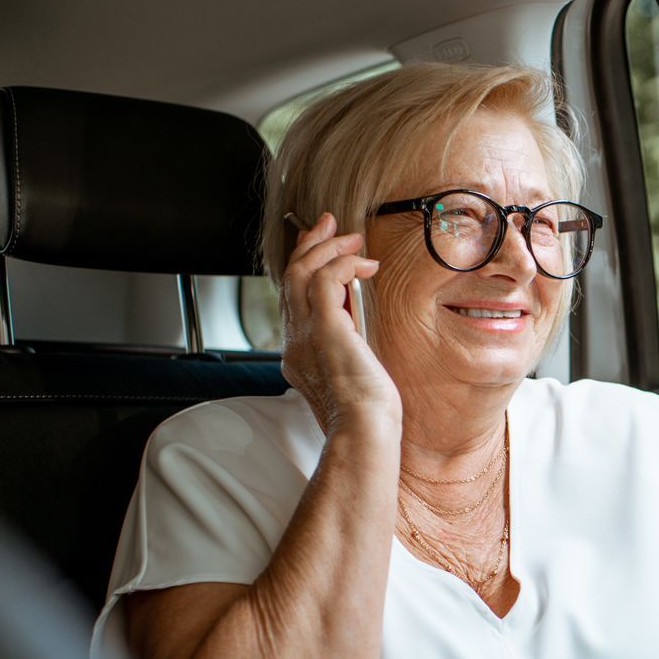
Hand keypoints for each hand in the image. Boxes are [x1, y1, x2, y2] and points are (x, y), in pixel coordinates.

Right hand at [279, 212, 399, 435]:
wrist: (363, 434)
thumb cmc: (368, 417)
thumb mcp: (355, 377)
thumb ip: (350, 352)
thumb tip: (361, 335)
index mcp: (299, 355)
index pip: (294, 300)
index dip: (306, 269)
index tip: (327, 249)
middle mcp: (294, 342)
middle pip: (290, 279)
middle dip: (310, 245)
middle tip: (330, 224)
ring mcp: (304, 335)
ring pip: (301, 272)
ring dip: (326, 248)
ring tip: (352, 237)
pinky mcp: (324, 329)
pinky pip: (324, 279)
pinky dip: (343, 264)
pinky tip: (365, 265)